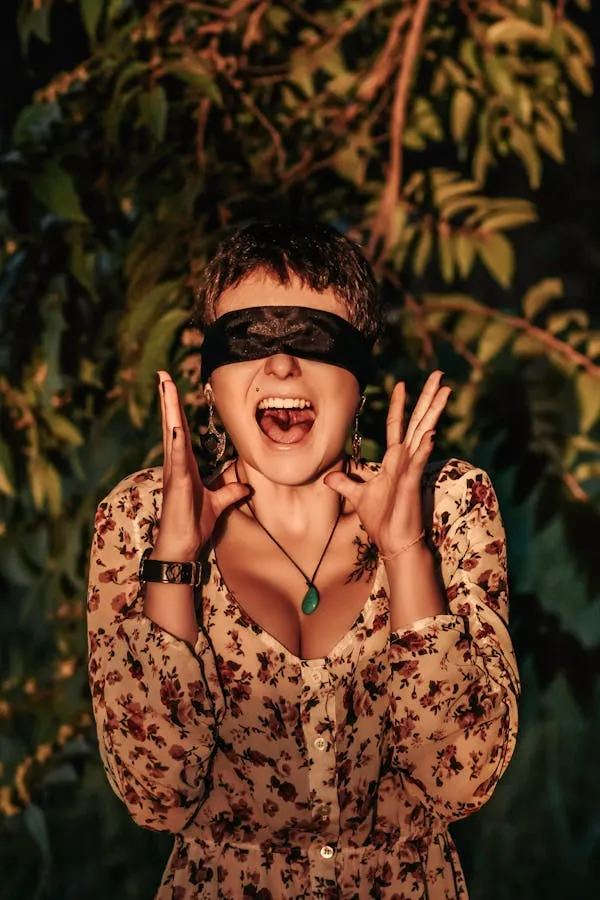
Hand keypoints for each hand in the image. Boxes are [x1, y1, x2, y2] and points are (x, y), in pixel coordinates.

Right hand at [151, 371, 248, 559]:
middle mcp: (176, 463)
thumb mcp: (218, 504)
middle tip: (162, 374)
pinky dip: (176, 443)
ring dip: (169, 411)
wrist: (182, 546)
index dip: (176, 408)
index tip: (171, 386)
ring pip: (172, 434)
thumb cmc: (193, 525)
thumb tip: (244, 485)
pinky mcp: (177, 484)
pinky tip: (175, 427)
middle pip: (171, 424)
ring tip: (166, 387)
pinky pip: (177, 460)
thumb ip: (230, 492)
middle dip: (168, 399)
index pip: (180, 430)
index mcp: (184, 465)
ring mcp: (174, 472)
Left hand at [324, 371, 450, 556]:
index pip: (397, 425)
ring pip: (423, 433)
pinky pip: (418, 461)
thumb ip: (345, 483)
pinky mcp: (411, 483)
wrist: (393, 542)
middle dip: (428, 398)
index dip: (399, 405)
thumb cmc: (382, 519)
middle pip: (418, 421)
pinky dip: (424, 447)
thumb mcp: (357, 496)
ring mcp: (411, 469)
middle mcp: (406, 459)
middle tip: (440, 375)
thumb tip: (329, 477)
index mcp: (394, 459)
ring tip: (445, 391)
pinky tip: (429, 432)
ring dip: (433, 412)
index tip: (400, 384)